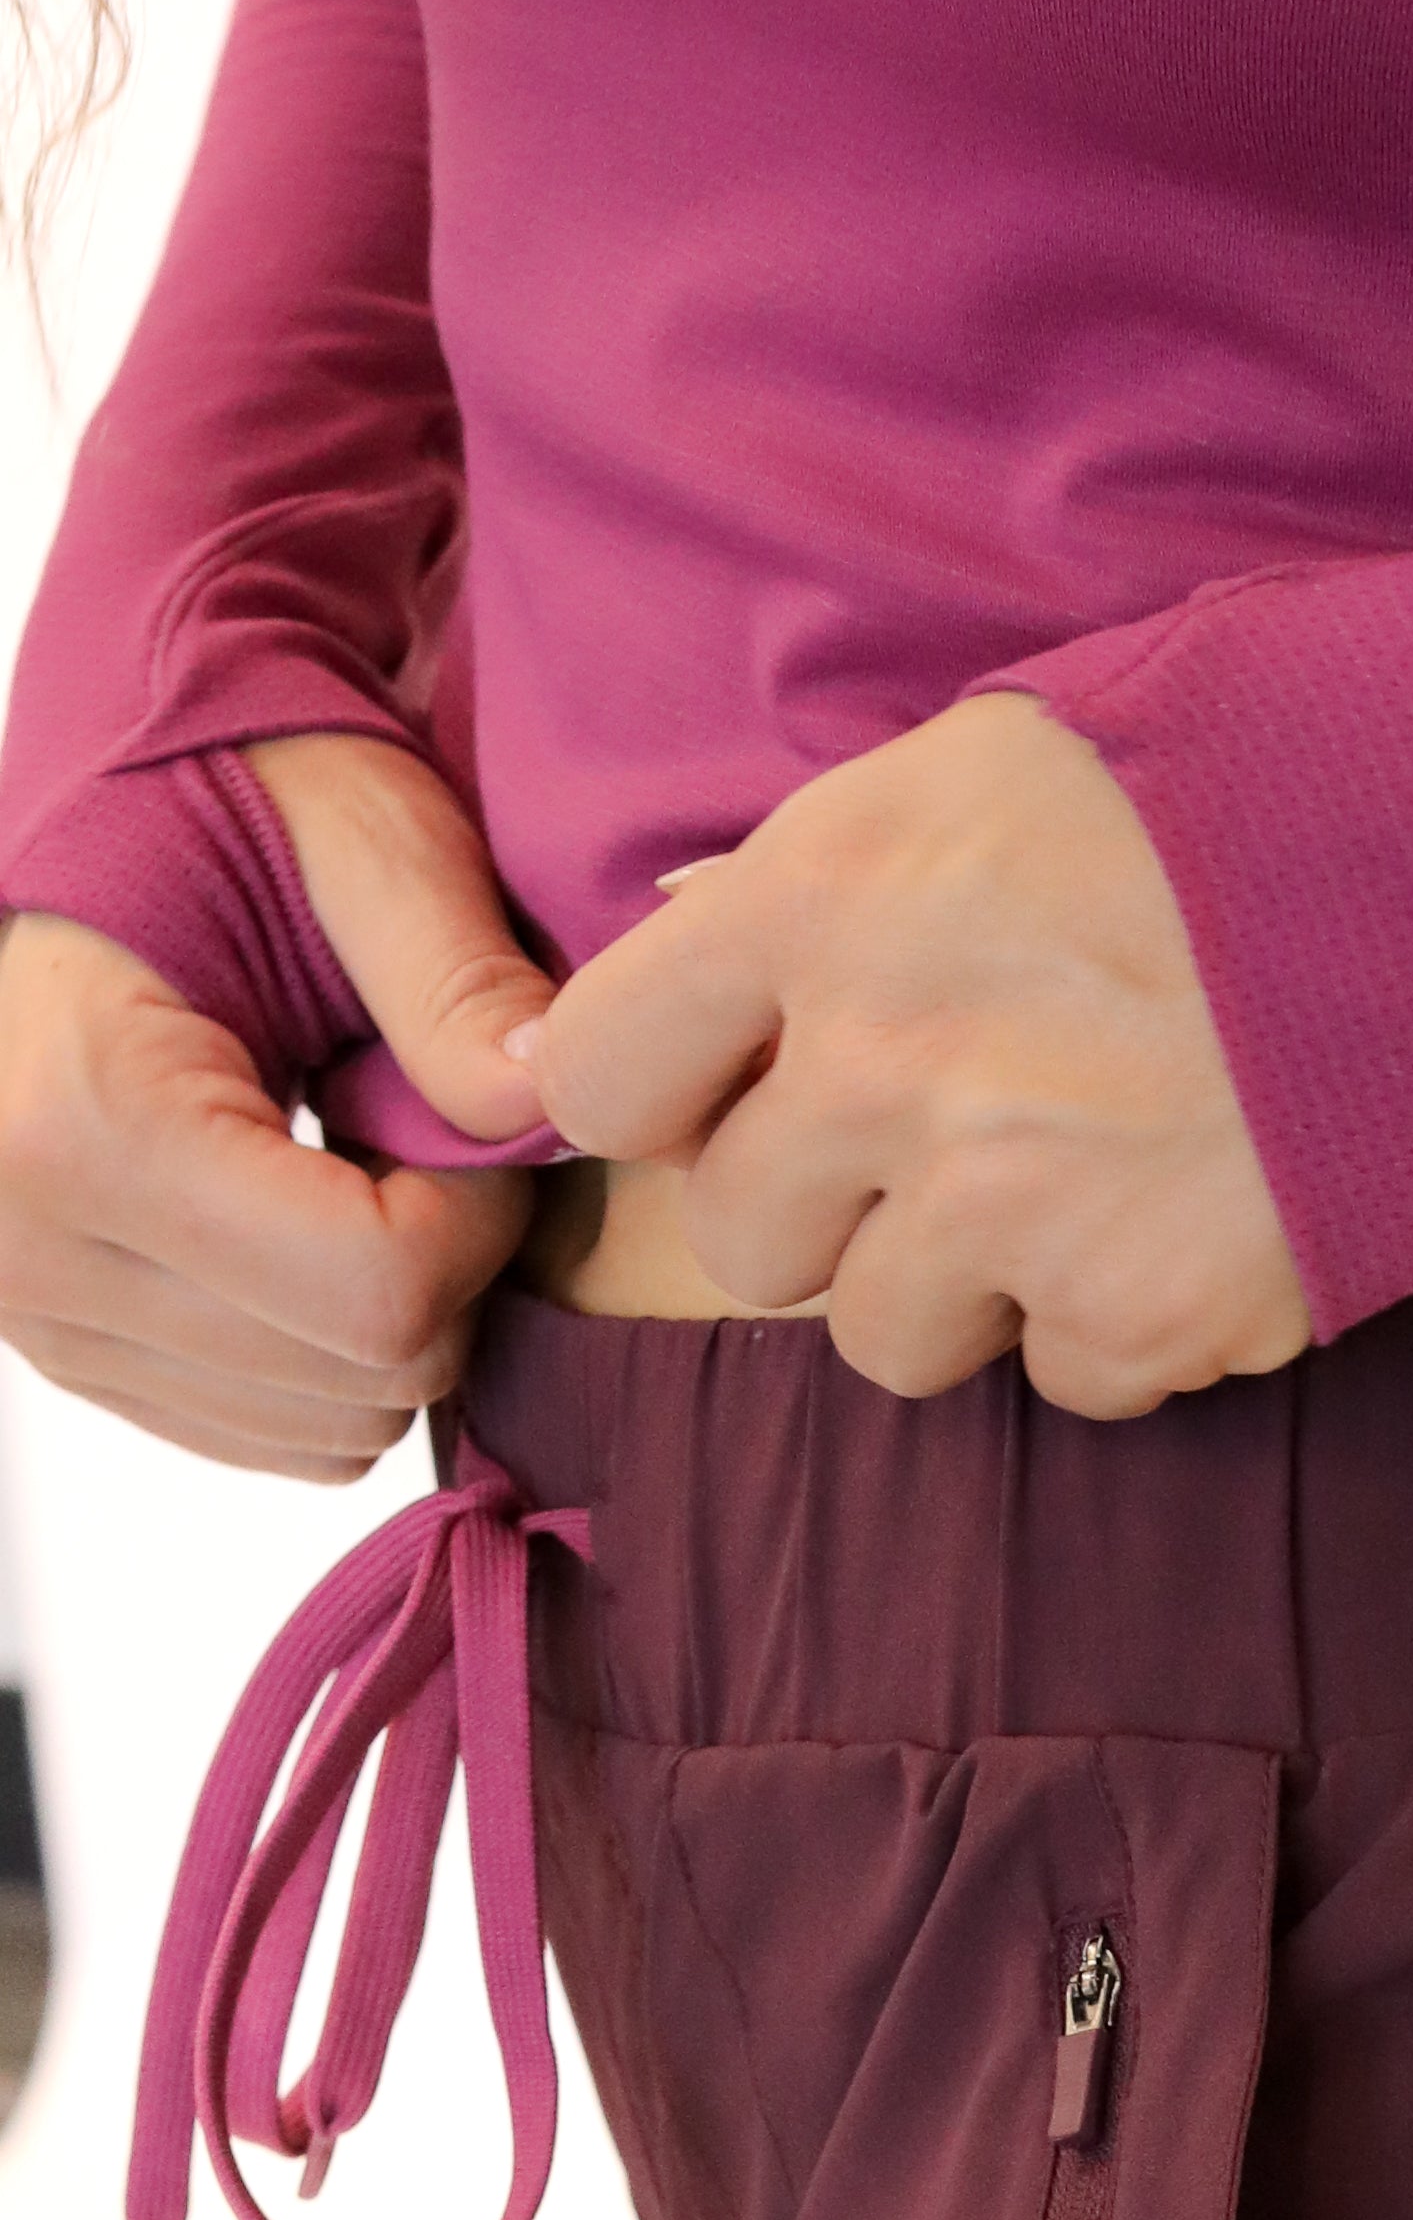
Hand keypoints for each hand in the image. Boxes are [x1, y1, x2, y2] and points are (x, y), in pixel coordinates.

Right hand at [0, 732, 551, 1479]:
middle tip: (417, 1122)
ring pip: (331, 1427)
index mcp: (85, 1120)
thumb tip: (554, 1103)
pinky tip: (308, 1210)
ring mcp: (34, 1314)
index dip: (482, 1218)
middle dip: (446, 1266)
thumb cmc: (229, 786)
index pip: (377, 1291)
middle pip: (360, 1376)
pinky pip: (274, 1434)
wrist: (103, 808)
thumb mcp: (358, 831)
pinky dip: (332, 1348)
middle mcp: (27, 1246)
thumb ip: (457, 971)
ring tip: (354, 1158)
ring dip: (393, 1313)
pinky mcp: (66, 1348)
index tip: (465, 1108)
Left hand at [503, 691, 1311, 1419]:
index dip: (666, 1102)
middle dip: (834, 1209)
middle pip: (744, 1238)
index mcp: (825, 898)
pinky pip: (1070, 1383)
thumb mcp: (999, 764)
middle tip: (963, 1143)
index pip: (597, 1076)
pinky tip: (1209, 1215)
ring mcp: (1007, 1206)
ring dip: (977, 1288)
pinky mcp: (1139, 1313)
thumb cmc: (1250, 778)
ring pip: (889, 1339)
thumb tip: (696, 931)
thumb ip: (836, 871)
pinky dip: (1133, 1326)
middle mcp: (884, 1064)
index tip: (737, 1099)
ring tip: (1099, 1181)